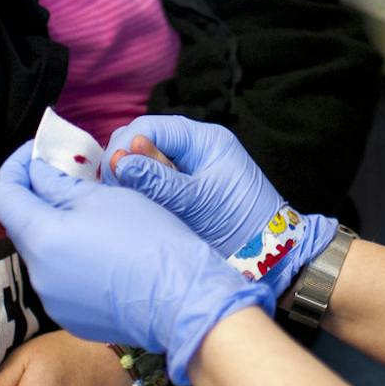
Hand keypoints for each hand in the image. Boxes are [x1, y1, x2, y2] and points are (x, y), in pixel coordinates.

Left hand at [0, 141, 270, 384]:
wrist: (183, 301)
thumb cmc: (149, 240)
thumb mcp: (103, 196)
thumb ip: (59, 183)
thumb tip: (37, 172)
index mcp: (41, 239)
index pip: (5, 194)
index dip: (18, 165)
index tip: (39, 151)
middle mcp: (38, 275)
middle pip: (25, 224)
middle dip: (41, 194)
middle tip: (71, 174)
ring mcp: (54, 301)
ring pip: (45, 251)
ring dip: (58, 227)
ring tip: (93, 212)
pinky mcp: (73, 317)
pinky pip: (62, 278)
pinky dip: (73, 257)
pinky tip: (103, 249)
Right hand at [106, 115, 337, 305]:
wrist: (271, 258)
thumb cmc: (242, 225)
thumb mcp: (197, 200)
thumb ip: (158, 180)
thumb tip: (118, 159)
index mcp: (205, 139)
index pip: (151, 127)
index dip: (127, 146)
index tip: (112, 173)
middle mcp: (195, 149)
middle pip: (143, 141)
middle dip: (124, 162)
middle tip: (115, 192)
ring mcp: (188, 170)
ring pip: (144, 163)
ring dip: (130, 179)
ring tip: (124, 202)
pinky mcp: (182, 192)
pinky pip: (152, 183)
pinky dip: (139, 193)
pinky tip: (134, 208)